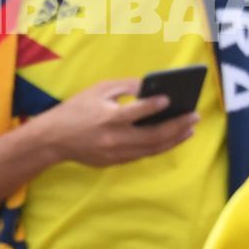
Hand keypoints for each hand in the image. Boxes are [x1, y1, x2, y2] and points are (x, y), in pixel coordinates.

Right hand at [32, 78, 198, 167]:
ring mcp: (115, 153)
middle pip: (152, 135)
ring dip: (173, 139)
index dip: (155, 106)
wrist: (54, 138)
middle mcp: (114, 138)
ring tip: (190, 129)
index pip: (136, 112)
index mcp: (107, 117)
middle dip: (176, 126)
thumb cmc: (77, 109)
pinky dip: (159, 147)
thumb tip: (152, 86)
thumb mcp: (98, 90)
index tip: (171, 99)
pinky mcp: (115, 162)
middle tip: (194, 116)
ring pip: (151, 149)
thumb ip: (125, 86)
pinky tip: (172, 138)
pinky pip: (142, 155)